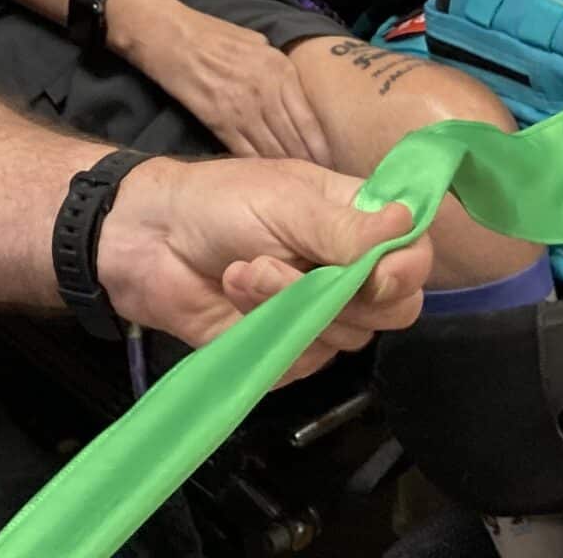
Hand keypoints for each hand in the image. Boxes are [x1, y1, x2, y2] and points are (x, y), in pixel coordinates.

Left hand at [97, 156, 430, 380]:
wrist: (149, 241)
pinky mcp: (289, 351)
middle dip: (342, 294)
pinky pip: (306, 361)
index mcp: (358, 221)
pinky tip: (234, 297)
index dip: (404, 270)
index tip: (374, 274)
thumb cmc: (218, 203)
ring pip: (348, 338)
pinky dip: (267, 331)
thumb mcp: (284, 202)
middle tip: (288, 267)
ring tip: (242, 271)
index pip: (414, 255)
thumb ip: (344, 227)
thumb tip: (407, 222)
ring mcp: (321, 314)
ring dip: (289, 304)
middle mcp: (349, 270)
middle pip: (395, 309)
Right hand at [111, 0, 334, 165]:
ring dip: (289, 172)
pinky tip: (270, 184)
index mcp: (281, 71)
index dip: (324, 148)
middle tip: (325, 186)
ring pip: (273, 150)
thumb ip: (281, 71)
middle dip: (312, 165)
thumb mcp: (260, 44)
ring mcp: (242, 110)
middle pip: (296, 140)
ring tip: (303, 193)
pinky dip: (260, 170)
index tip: (336, 165)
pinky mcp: (220, 123)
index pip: (310, 121)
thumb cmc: (218, 36)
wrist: (175, 37)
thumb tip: (296, 93)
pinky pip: (245, 153)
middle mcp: (267, 93)